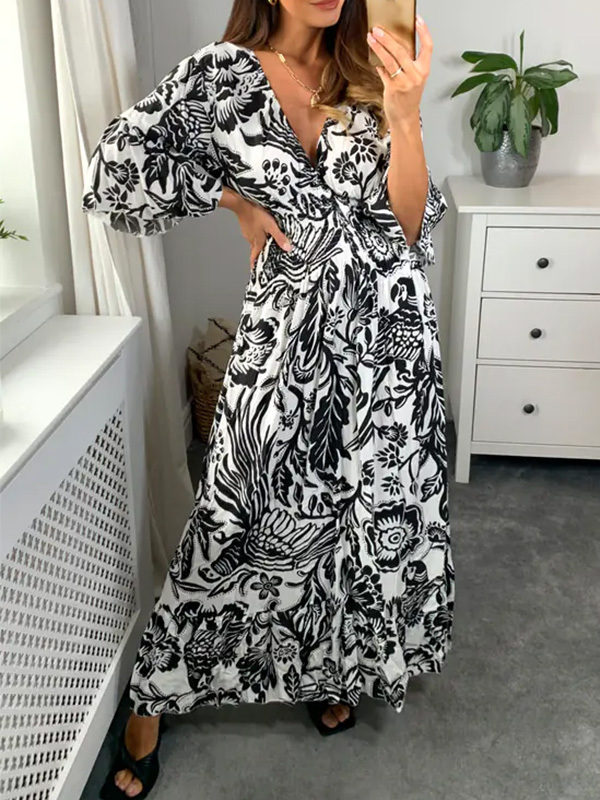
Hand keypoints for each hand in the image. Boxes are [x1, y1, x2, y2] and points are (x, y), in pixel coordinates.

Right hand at [237, 199, 291, 269]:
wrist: (241, 203)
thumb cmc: (255, 214)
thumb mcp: (271, 226)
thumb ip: (279, 237)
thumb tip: (287, 248)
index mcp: (257, 242)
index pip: (255, 257)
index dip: (255, 265)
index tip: (255, 271)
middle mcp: (251, 239)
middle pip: (256, 249)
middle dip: (260, 253)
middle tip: (264, 256)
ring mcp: (248, 232)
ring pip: (255, 240)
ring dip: (260, 242)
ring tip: (266, 241)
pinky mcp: (246, 225)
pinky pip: (252, 233)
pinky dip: (257, 233)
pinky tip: (261, 228)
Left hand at [367, 15, 432, 129]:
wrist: (405, 118)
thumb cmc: (408, 99)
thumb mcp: (412, 79)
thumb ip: (405, 64)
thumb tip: (392, 47)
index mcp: (424, 70)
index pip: (428, 47)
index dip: (424, 32)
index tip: (418, 20)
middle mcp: (416, 75)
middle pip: (402, 51)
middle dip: (388, 39)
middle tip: (379, 30)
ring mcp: (405, 82)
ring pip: (390, 60)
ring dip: (379, 47)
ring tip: (371, 38)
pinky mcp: (393, 88)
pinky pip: (383, 71)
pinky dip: (377, 62)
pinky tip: (372, 54)